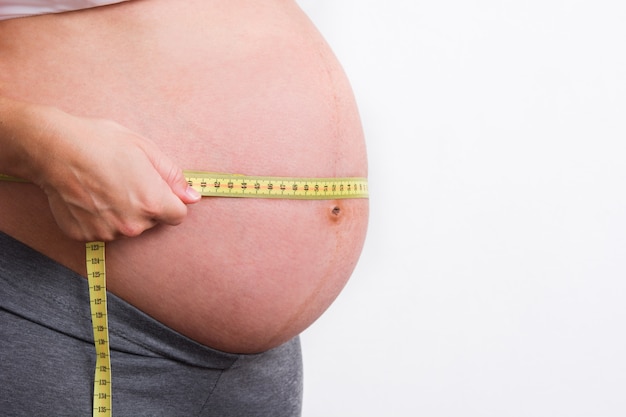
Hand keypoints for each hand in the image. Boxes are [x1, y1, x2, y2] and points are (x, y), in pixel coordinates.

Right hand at [32, 110, 200, 240]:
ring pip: (127, 227)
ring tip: (104, 187)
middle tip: (124, 180)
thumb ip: (172, 177)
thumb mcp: (145, 149)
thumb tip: (192, 197)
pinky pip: (104, 230)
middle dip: (145, 205)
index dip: (170, 201)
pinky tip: (89, 197)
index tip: (156, 188)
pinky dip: (100, 218)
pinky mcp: (86, 236)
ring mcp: (108, 232)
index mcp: (153, 203)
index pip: (178, 216)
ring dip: (122, 213)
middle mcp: (132, 224)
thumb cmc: (101, 143)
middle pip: (152, 222)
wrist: (53, 148)